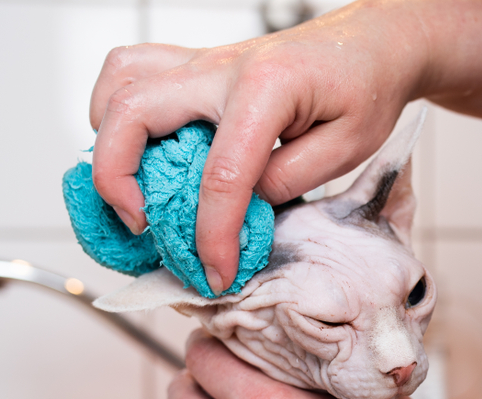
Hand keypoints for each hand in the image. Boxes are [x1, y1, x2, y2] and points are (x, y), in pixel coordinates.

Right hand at [89, 1, 425, 292]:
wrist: (372, 43)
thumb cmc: (365, 87)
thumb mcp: (346, 148)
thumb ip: (287, 180)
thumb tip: (237, 209)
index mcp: (267, 88)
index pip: (222, 174)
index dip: (213, 235)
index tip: (215, 272)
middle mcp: (222, 67)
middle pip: (133, 113)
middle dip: (118, 179)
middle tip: (143, 225)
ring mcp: (203, 61)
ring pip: (120, 81)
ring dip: (109, 139)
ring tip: (132, 186)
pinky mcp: (197, 66)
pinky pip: (133, 73)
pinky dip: (117, 111)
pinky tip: (140, 150)